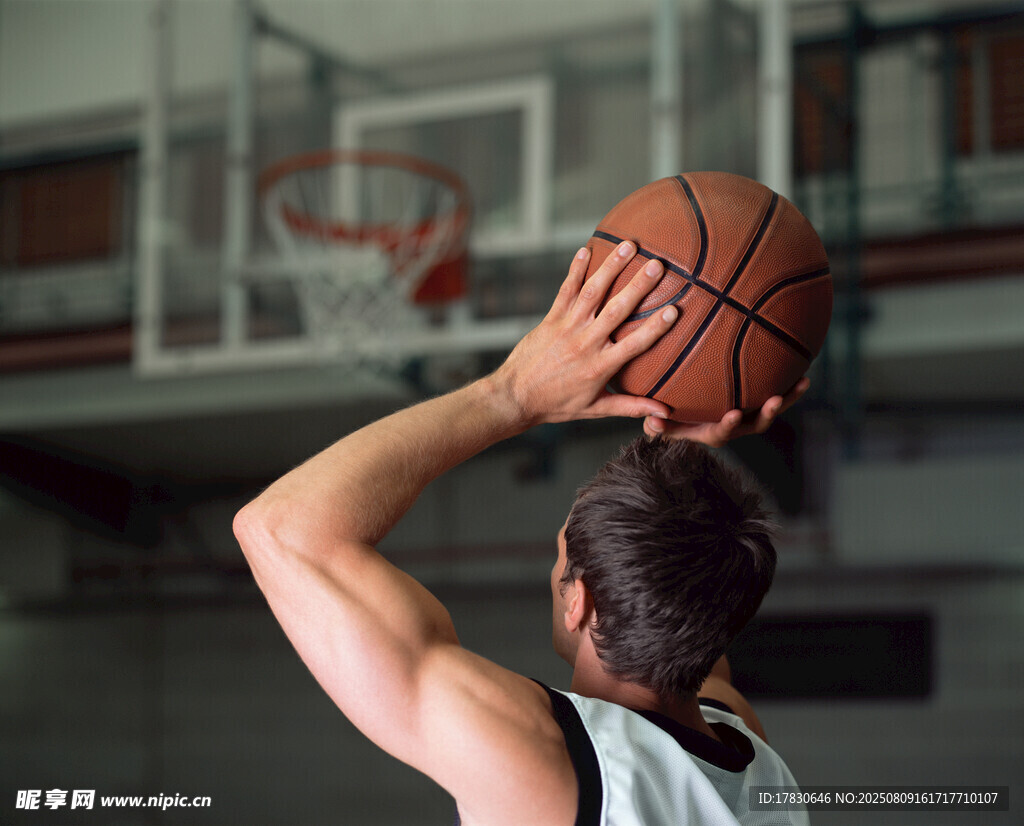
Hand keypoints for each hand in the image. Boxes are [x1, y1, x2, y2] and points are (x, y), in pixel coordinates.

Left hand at [493, 242, 678, 425]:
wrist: (515, 398)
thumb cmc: (557, 405)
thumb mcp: (596, 409)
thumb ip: (631, 407)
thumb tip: (663, 412)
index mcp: (600, 367)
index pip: (634, 345)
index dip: (655, 328)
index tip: (675, 310)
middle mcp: (585, 344)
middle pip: (616, 311)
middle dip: (638, 286)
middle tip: (657, 265)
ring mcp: (567, 328)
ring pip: (592, 293)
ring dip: (610, 267)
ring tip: (629, 245)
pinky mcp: (551, 319)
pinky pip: (564, 290)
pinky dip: (575, 269)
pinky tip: (586, 249)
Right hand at [642, 377, 810, 446]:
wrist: (686, 416)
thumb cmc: (670, 419)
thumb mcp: (660, 424)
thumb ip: (657, 425)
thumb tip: (652, 421)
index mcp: (712, 432)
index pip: (722, 432)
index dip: (728, 425)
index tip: (733, 415)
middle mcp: (734, 426)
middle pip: (755, 424)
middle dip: (767, 414)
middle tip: (776, 401)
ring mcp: (747, 414)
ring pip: (769, 409)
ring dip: (787, 399)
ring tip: (802, 383)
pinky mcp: (754, 403)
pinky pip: (774, 393)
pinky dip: (789, 384)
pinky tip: (802, 368)